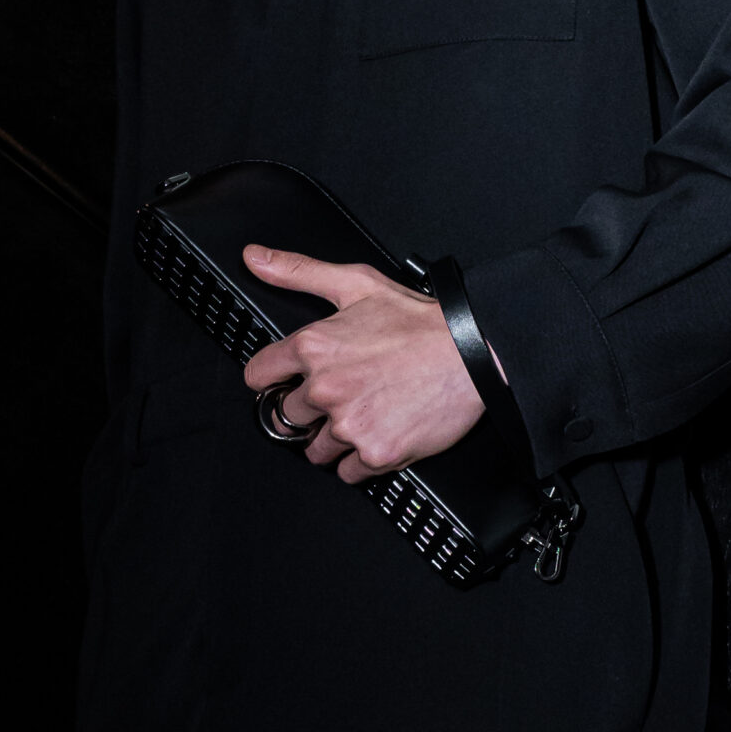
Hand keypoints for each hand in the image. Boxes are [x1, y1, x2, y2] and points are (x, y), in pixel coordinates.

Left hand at [241, 247, 484, 484]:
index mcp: (313, 348)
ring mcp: (349, 425)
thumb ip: (299, 272)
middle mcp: (325, 389)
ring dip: (333, 438)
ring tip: (364, 414)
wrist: (476, 354)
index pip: (259, 375)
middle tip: (342, 395)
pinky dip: (360, 460)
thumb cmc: (421, 322)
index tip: (284, 381)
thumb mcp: (356, 283)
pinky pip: (348, 473)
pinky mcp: (376, 453)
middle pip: (287, 416)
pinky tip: (379, 433)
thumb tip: (255, 258)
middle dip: (309, 409)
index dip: (272, 377)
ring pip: (316, 449)